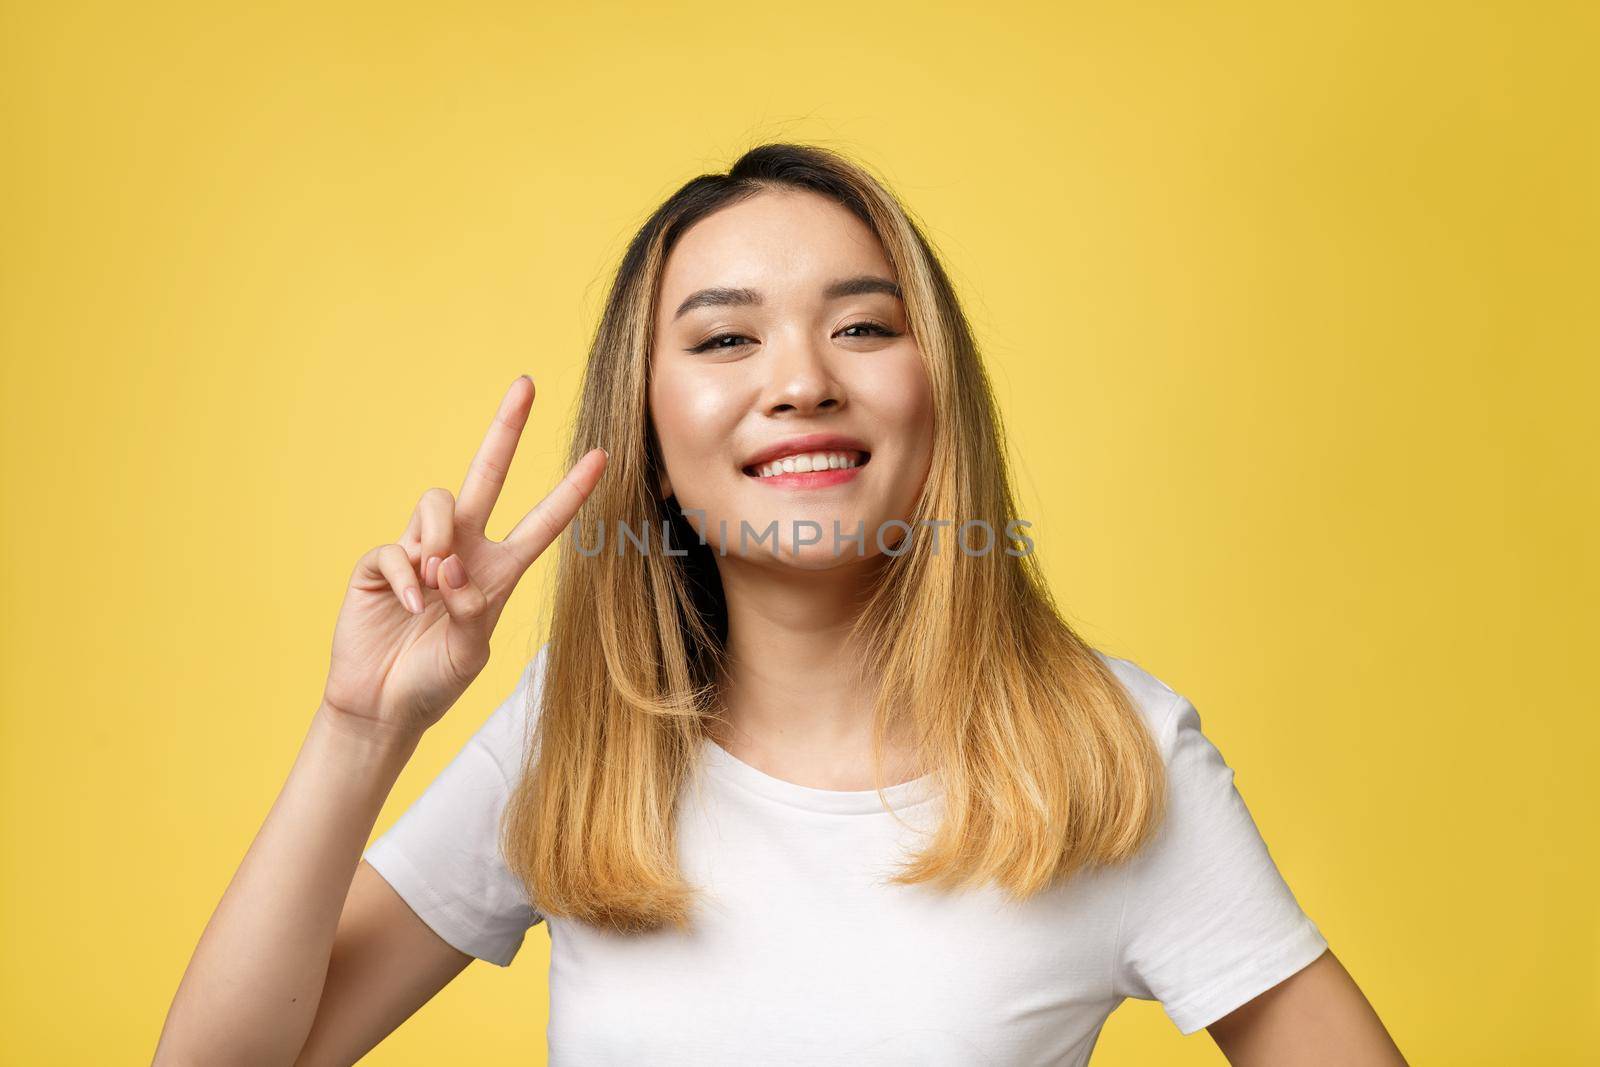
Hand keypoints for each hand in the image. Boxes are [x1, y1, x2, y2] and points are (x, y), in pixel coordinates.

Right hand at [319, 375, 605, 742]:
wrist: (383, 707)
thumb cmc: (434, 681)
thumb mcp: (470, 651)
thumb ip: (471, 608)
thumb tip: (449, 565)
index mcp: (498, 570)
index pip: (542, 522)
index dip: (571, 491)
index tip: (602, 456)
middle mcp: (462, 549)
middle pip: (486, 475)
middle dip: (504, 429)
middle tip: (525, 384)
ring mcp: (420, 551)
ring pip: (438, 502)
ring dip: (441, 538)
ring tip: (435, 582)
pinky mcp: (380, 563)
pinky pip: (397, 548)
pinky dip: (406, 576)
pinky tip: (409, 605)